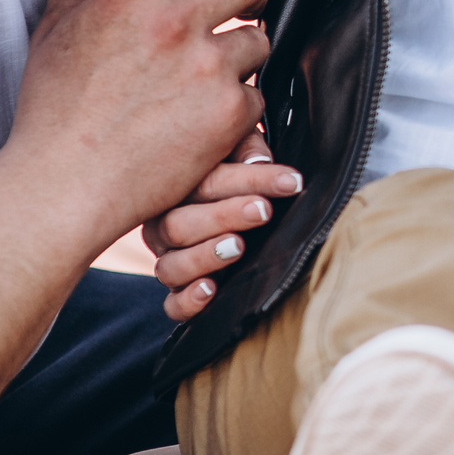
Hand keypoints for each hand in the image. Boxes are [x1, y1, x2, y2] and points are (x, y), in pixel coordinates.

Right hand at [0, 0, 273, 258]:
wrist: (64, 188)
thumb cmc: (53, 110)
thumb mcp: (53, 34)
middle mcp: (172, 22)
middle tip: (223, 13)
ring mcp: (205, 68)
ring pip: (260, 36)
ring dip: (243, 51)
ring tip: (203, 77)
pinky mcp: (228, 114)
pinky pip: (258, 92)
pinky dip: (240, 104)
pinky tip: (203, 119)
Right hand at [143, 127, 305, 320]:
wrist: (238, 211)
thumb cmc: (237, 173)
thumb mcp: (239, 151)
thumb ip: (246, 149)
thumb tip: (258, 161)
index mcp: (174, 189)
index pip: (203, 181)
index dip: (249, 179)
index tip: (290, 181)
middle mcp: (163, 227)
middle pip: (180, 225)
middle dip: (226, 216)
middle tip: (263, 211)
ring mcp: (170, 261)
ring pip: (171, 266)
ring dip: (206, 255)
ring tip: (239, 246)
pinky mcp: (180, 294)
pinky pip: (173, 305)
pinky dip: (189, 301)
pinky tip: (211, 290)